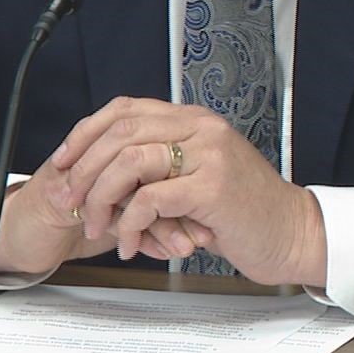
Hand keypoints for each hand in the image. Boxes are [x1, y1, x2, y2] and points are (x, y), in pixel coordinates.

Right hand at [0, 153, 200, 277]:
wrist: (21, 235)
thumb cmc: (72, 220)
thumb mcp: (121, 213)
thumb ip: (153, 210)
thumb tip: (197, 227)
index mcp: (117, 151)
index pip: (163, 159)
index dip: (189, 187)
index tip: (214, 216)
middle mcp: (102, 156)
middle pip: (152, 169)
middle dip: (182, 205)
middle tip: (205, 232)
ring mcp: (82, 171)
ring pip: (132, 189)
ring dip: (161, 221)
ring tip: (184, 245)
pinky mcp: (62, 195)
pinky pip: (105, 210)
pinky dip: (131, 233)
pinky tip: (149, 251)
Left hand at [49, 97, 325, 286]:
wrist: (291, 234)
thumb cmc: (243, 212)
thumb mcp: (199, 176)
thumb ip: (161, 164)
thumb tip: (102, 170)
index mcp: (193, 120)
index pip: (125, 108)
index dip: (85, 132)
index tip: (63, 160)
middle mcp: (200, 128)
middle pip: (120, 131)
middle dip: (83, 167)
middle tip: (69, 198)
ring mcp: (208, 154)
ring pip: (129, 162)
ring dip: (101, 197)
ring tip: (95, 225)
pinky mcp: (212, 188)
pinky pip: (149, 200)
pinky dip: (129, 224)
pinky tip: (128, 243)